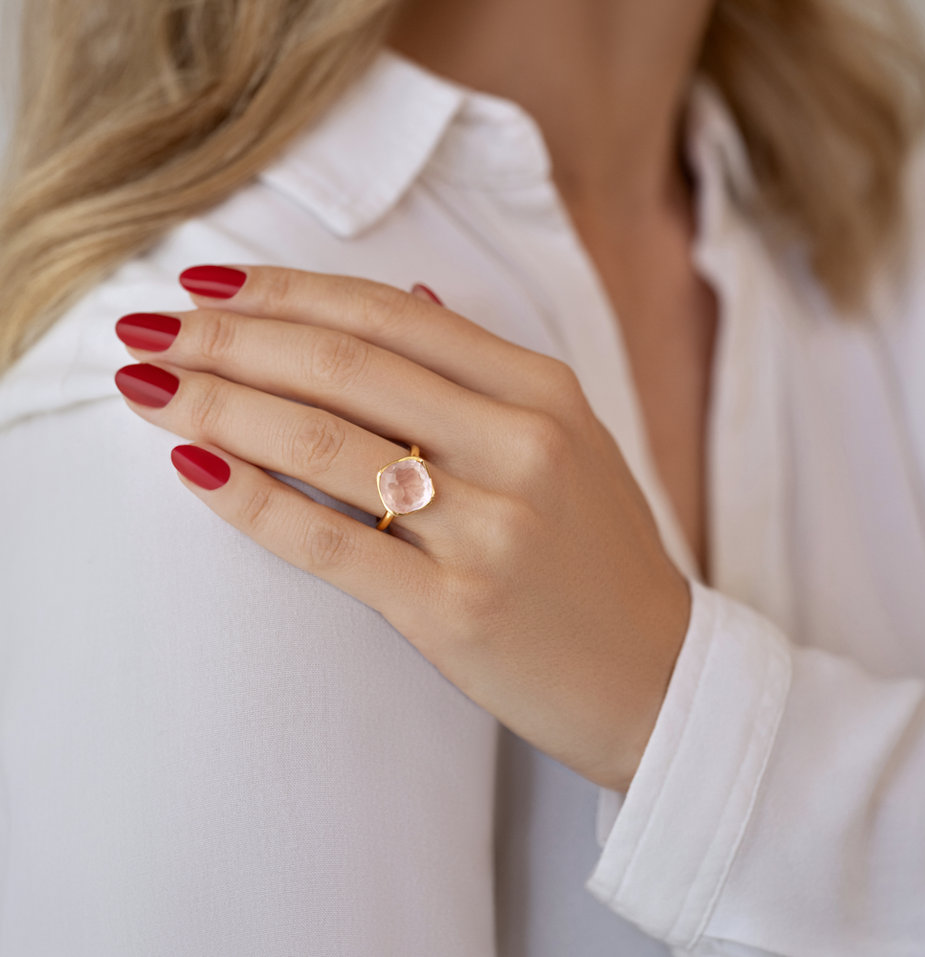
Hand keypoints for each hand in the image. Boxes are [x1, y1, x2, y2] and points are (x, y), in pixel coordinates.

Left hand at [114, 265, 691, 791]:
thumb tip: (406, 293)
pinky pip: (330, 542)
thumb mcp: (567, 441)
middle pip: (344, 367)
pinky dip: (250, 499)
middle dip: (229, 337)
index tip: (206, 281)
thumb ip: (483, 371)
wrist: (656, 675)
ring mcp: (491, 530)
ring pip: (325, 445)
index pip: (389, 315)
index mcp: (545, 393)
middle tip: (148, 325)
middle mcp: (522, 446)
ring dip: (218, 405)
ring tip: (146, 384)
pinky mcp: (456, 612)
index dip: (285, 291)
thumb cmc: (598, 555)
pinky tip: (192, 465)